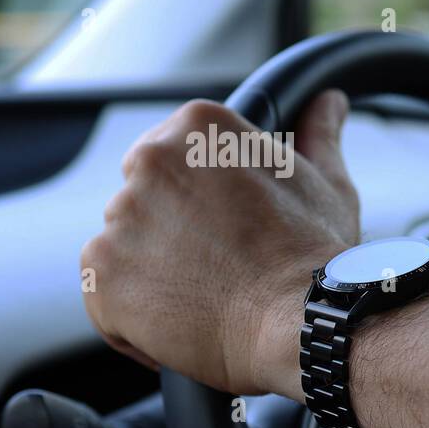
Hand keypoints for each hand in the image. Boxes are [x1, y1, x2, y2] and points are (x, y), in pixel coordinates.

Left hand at [80, 91, 358, 398]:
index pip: (169, 159)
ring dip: (152, 274)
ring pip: (123, 247)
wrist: (298, 320)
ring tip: (204, 298)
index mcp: (197, 126)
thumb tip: (327, 103)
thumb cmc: (314, 256)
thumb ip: (317, 135)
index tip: (223, 229)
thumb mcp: (325, 184)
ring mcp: (120, 215)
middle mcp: (150, 160)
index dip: (195, 203)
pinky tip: (179, 323)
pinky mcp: (101, 270)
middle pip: (142, 201)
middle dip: (170, 234)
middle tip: (218, 267)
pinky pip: (103, 294)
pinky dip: (131, 316)